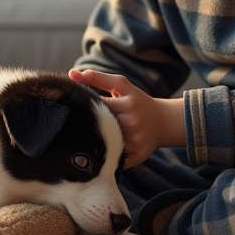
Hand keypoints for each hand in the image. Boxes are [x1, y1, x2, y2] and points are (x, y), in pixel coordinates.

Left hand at [69, 69, 185, 167]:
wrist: (164, 122)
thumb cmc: (137, 101)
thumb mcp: (121, 85)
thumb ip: (97, 78)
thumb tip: (71, 74)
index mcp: (128, 103)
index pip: (98, 107)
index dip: (86, 109)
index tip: (77, 110)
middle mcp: (133, 123)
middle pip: (101, 127)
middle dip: (90, 126)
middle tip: (79, 126)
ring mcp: (136, 141)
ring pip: (106, 145)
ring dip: (96, 143)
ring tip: (87, 139)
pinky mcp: (137, 156)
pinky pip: (115, 160)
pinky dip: (107, 157)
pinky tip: (100, 154)